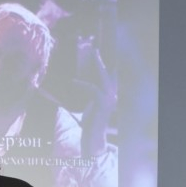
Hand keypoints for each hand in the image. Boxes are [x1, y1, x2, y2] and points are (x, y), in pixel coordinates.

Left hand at [75, 40, 116, 157]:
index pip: (109, 76)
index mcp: (110, 95)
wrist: (93, 138)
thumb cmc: (90, 123)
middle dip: (103, 60)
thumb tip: (73, 82)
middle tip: (95, 48)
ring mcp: (109, 99)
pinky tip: (72, 82)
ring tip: (93, 54)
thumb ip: (86, 94)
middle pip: (109, 73)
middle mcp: (112, 95)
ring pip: (103, 77)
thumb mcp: (88, 105)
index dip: (105, 64)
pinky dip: (82, 84)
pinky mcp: (102, 103)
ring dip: (97, 65)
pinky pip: (92, 88)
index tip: (98, 52)